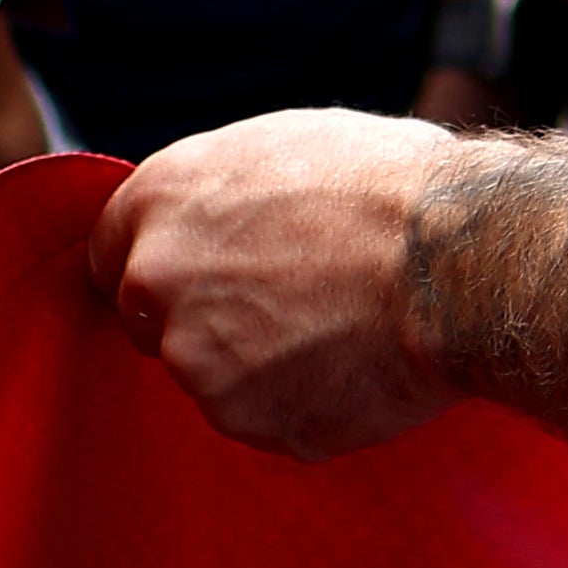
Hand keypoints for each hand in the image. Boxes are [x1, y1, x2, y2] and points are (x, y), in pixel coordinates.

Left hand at [94, 110, 489, 455]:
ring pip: (211, 374)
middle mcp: (157, 281)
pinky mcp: (245, 421)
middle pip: (153, 320)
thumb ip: (222, 194)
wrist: (458, 263)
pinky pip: (264, 417)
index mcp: (160, 199)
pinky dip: (300, 401)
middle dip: (204, 318)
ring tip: (337, 327)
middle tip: (287, 302)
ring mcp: (196, 360)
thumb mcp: (289, 145)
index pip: (109, 251)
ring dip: (257, 364)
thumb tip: (217, 216)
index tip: (199, 277)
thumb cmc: (392, 187)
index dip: (160, 264)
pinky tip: (351, 364)